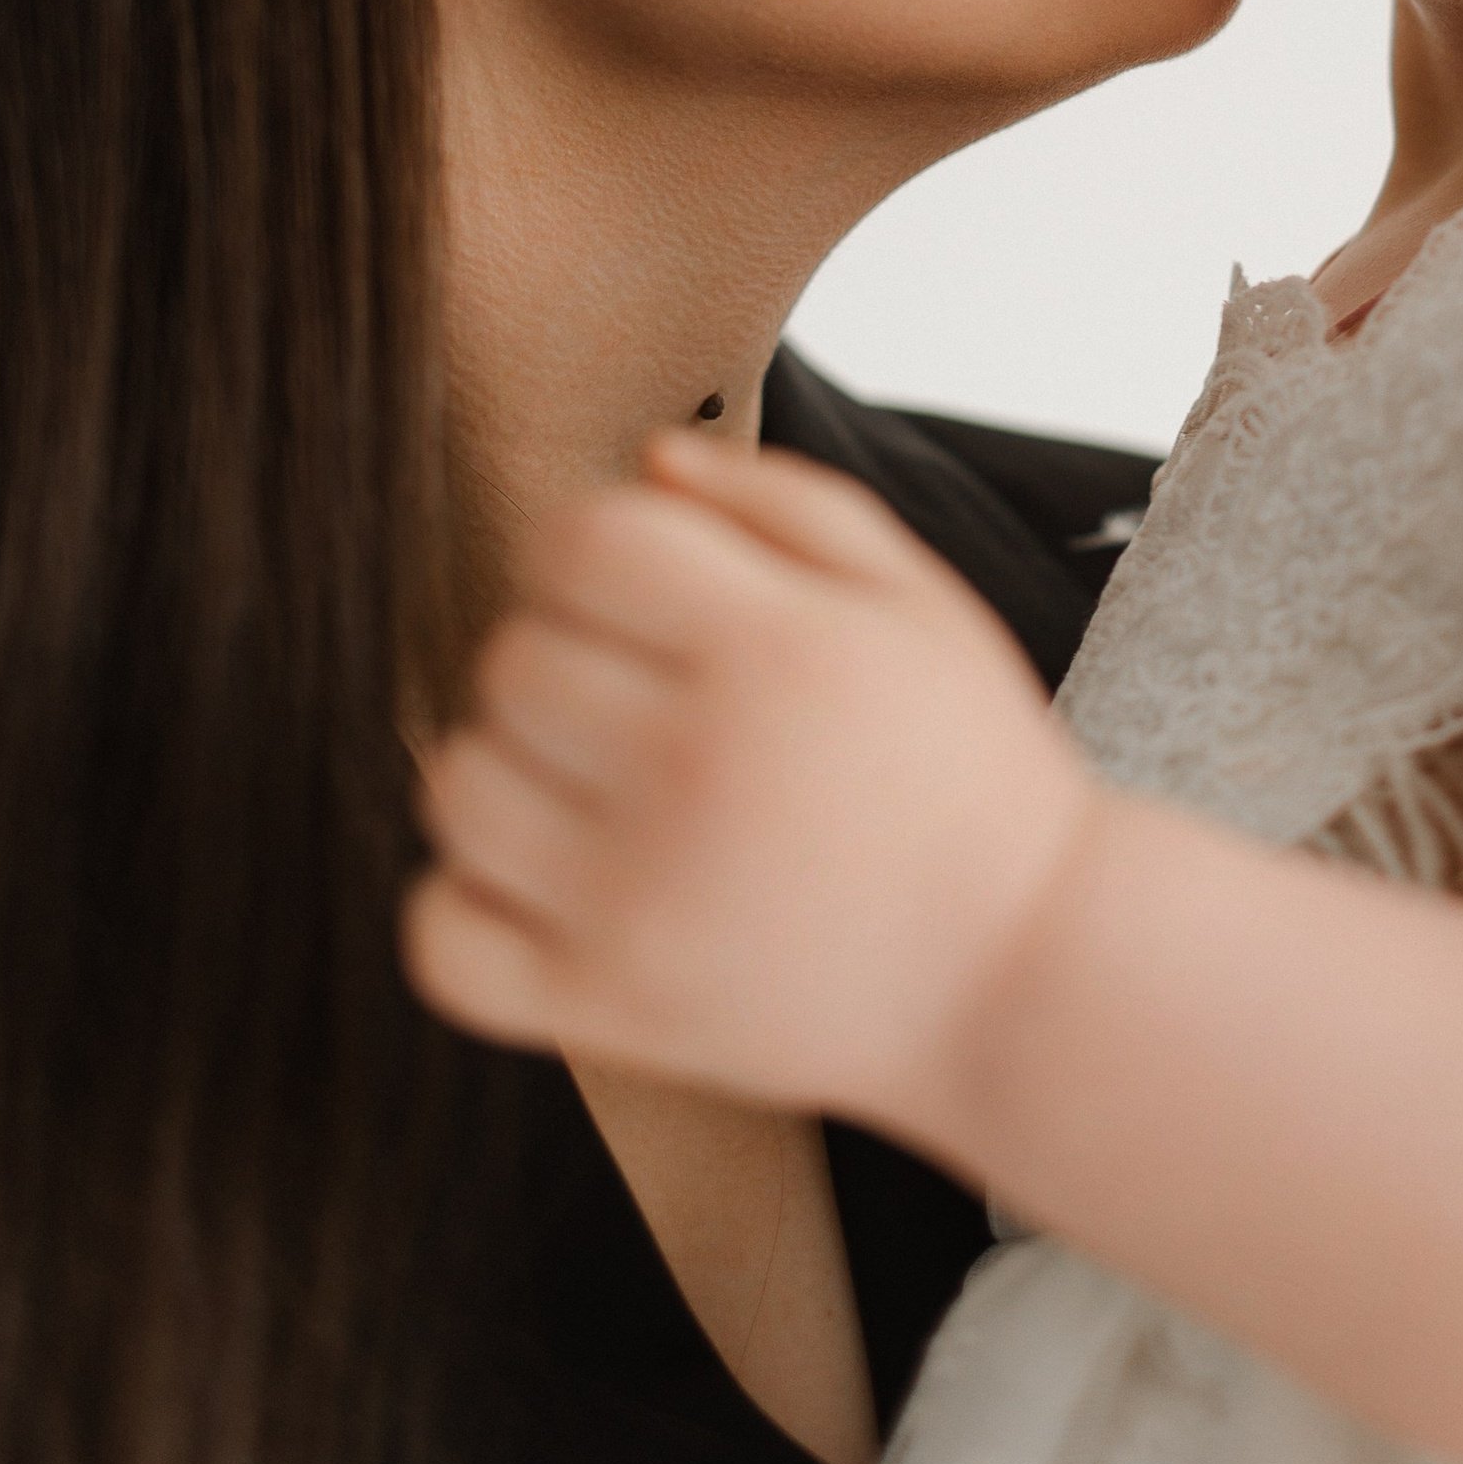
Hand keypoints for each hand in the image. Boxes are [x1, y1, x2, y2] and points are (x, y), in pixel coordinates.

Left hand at [402, 432, 1100, 1131]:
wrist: (1022, 973)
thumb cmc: (969, 772)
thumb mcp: (918, 601)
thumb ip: (783, 505)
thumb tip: (647, 459)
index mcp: (772, 650)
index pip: (578, 545)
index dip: (592, 551)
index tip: (636, 592)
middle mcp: (690, 766)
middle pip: (510, 660)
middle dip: (561, 656)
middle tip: (637, 698)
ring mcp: (636, 898)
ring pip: (457, 785)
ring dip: (509, 770)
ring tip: (595, 788)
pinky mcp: (606, 1004)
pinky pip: (440, 935)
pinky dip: (468, 904)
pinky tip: (549, 882)